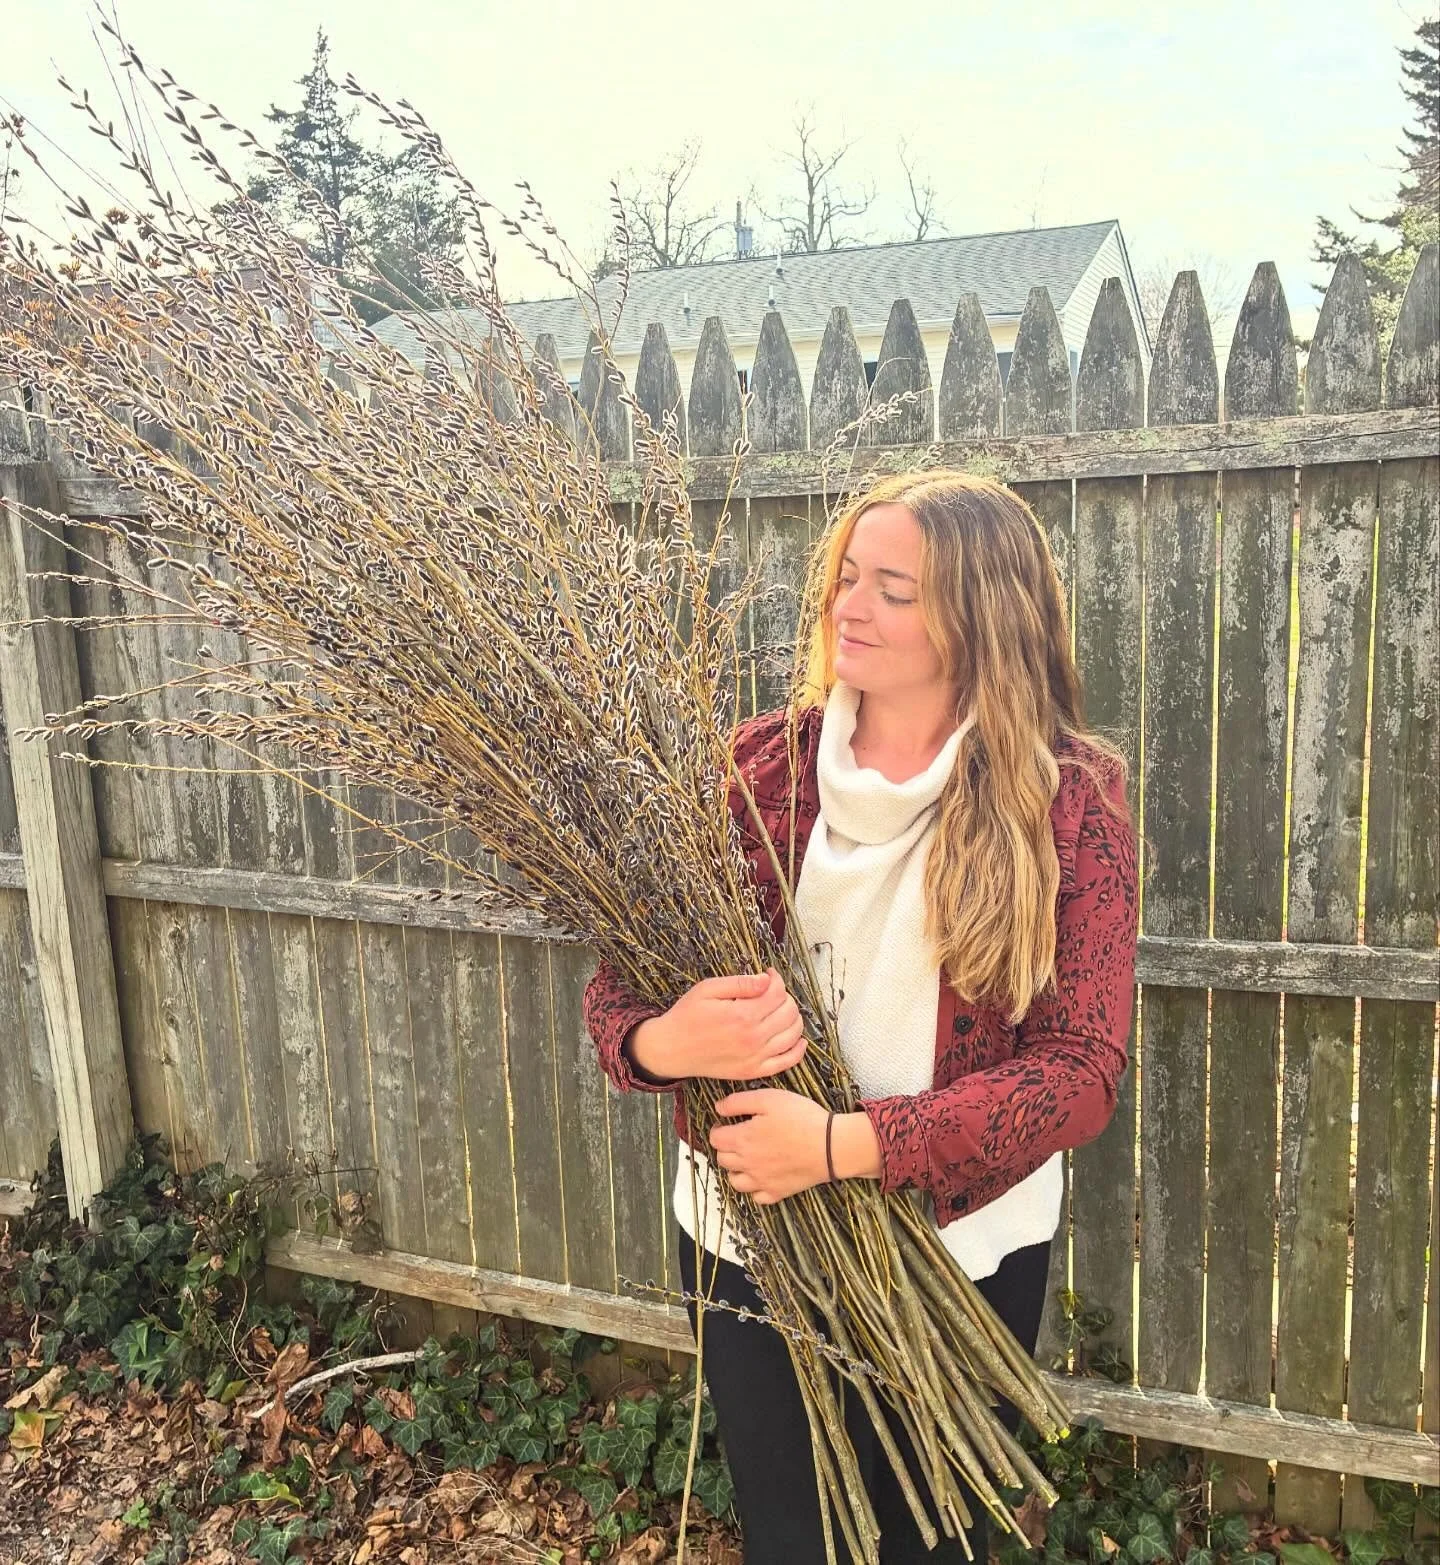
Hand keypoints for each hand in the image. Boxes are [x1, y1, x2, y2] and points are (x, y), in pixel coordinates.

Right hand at [628, 970, 805, 1082]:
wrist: (671, 1049)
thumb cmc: (686, 1016)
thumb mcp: (707, 989)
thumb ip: (740, 983)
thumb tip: (766, 979)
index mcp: (742, 1015)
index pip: (777, 992)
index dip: (776, 979)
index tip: (769, 975)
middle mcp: (753, 1038)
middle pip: (789, 1012)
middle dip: (784, 996)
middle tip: (771, 992)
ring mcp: (755, 1058)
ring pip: (793, 1034)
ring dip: (793, 1017)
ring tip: (779, 1009)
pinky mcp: (753, 1072)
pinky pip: (787, 1062)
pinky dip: (797, 1049)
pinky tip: (796, 1038)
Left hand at [708, 1088, 831, 1203]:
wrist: (830, 1146)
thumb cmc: (802, 1119)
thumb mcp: (769, 1098)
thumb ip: (738, 1102)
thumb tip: (718, 1108)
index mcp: (742, 1140)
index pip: (715, 1139)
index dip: (718, 1129)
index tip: (726, 1124)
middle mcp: (747, 1163)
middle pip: (722, 1160)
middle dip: (725, 1148)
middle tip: (738, 1138)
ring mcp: (761, 1181)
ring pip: (735, 1181)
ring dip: (735, 1169)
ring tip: (747, 1157)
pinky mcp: (778, 1192)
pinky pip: (756, 1197)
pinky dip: (755, 1188)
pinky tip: (762, 1176)